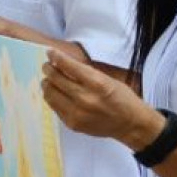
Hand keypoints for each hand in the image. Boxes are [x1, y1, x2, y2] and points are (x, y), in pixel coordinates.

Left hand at [40, 48, 160, 144]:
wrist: (130, 124)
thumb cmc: (122, 98)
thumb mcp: (108, 79)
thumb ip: (87, 73)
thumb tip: (64, 63)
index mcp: (97, 83)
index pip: (69, 66)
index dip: (57, 57)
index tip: (50, 52)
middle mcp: (85, 98)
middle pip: (56, 79)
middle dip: (49, 69)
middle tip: (47, 66)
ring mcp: (77, 113)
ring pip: (51, 94)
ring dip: (47, 84)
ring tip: (48, 79)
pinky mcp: (72, 124)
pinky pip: (54, 107)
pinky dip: (52, 97)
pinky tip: (55, 93)